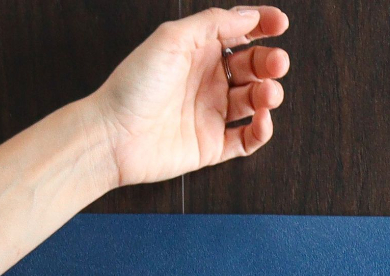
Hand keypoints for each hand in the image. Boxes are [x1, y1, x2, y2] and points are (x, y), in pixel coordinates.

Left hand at [89, 6, 290, 188]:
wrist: (109, 137)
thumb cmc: (131, 87)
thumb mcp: (171, 39)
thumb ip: (212, 22)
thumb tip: (249, 15)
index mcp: (198, 53)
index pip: (241, 33)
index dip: (264, 25)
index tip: (280, 23)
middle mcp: (206, 82)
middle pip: (254, 66)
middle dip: (271, 62)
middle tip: (276, 64)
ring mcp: (209, 114)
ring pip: (255, 101)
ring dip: (269, 94)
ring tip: (266, 93)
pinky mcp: (209, 145)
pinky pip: (246, 139)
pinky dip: (261, 130)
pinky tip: (261, 120)